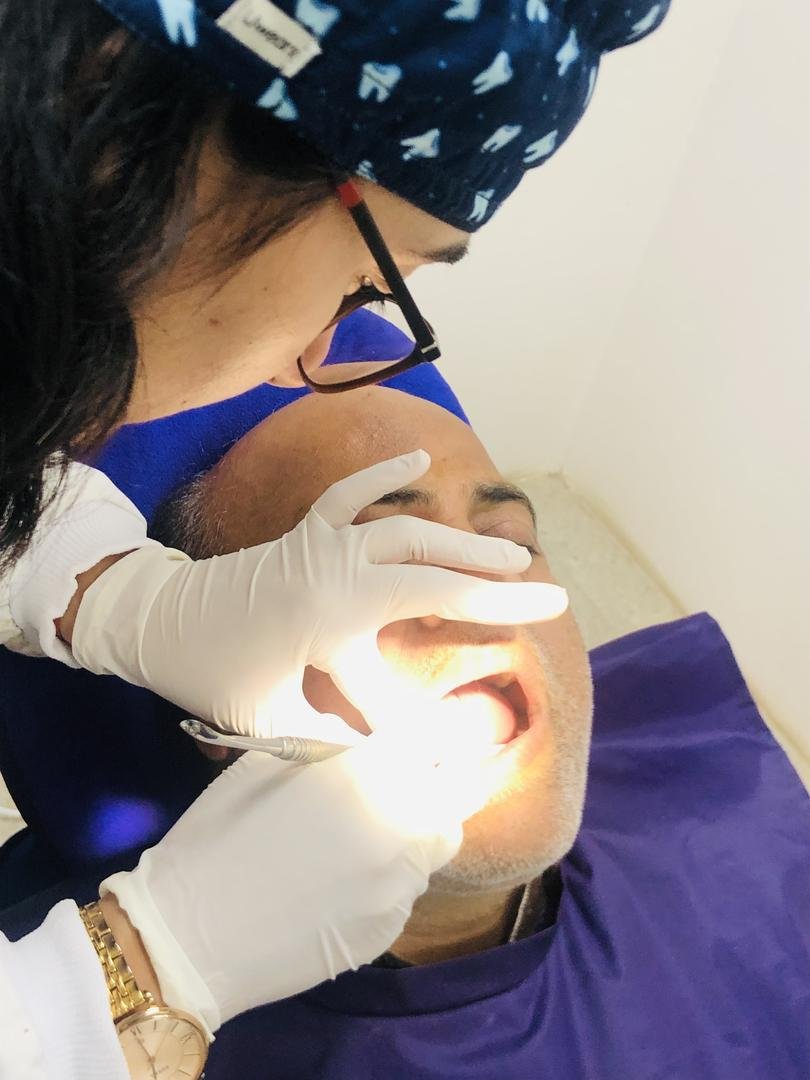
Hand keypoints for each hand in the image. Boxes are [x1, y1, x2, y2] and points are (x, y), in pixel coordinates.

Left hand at [72, 450, 566, 738]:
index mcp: (334, 613)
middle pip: (432, 568)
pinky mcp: (307, 531)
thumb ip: (346, 736)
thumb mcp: (278, 722)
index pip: (425, 626)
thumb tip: (411, 753)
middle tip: (546, 588)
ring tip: (512, 552)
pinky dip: (387, 476)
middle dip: (493, 580)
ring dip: (462, 542)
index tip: (522, 656)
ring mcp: (323, 543)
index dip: (480, 641)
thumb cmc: (215, 677)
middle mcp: (337, 568)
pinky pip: (352, 493)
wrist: (157, 623)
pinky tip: (421, 458)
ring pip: (409, 532)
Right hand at [101, 731, 480, 1031]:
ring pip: (438, 841)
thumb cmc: (221, 832)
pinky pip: (409, 887)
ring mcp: (401, 884)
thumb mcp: (271, 762)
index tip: (413, 736)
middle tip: (406, 778)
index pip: (432, 738)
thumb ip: (334, 749)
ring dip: (419, 824)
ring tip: (373, 827)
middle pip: (455, 789)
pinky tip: (348, 877)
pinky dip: (393, 873)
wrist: (191, 934)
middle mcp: (401, 826)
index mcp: (368, 775)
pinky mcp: (390, 929)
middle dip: (437, 778)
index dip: (425, 734)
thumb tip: (368, 747)